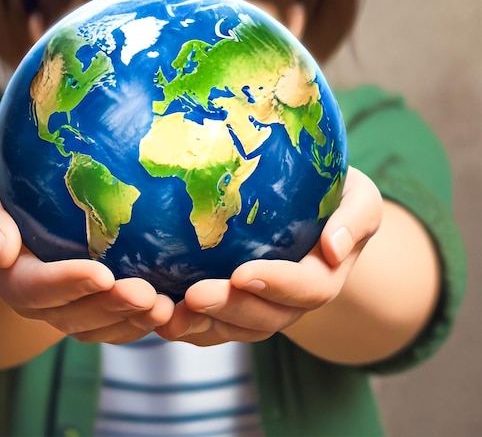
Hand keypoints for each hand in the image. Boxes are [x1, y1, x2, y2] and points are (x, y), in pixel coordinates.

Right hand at [0, 168, 173, 343]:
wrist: (22, 206)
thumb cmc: (3, 194)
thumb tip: (2, 251)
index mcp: (12, 275)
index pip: (36, 287)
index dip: (68, 284)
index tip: (102, 274)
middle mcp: (41, 302)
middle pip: (74, 315)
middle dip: (111, 307)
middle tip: (147, 295)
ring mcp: (69, 308)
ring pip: (100, 326)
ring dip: (132, 321)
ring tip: (165, 307)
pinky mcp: (95, 305)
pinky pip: (117, 325)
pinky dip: (142, 322)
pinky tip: (171, 309)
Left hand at [156, 166, 382, 345]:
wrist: (314, 205)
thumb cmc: (335, 194)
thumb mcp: (359, 198)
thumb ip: (356, 219)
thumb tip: (334, 247)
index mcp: (325, 274)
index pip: (308, 289)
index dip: (277, 285)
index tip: (243, 273)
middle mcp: (293, 299)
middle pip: (266, 317)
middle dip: (231, 309)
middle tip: (195, 295)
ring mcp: (263, 304)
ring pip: (237, 327)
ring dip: (204, 324)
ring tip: (170, 314)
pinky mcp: (235, 301)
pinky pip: (214, 324)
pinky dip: (190, 325)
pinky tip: (162, 314)